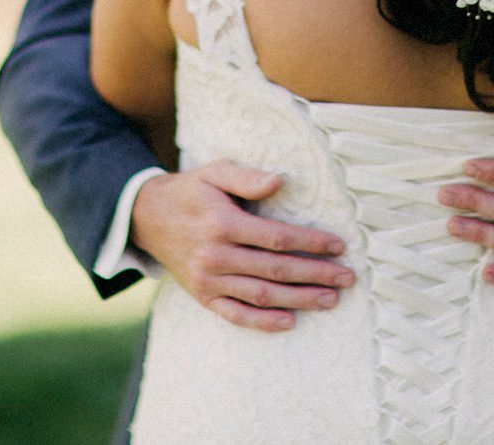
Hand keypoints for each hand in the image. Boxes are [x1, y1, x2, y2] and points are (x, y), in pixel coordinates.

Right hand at [130, 160, 353, 331]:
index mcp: (223, 224)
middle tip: (347, 278)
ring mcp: (209, 280)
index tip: (339, 246)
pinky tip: (289, 321)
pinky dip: (263, 322)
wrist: (146, 217)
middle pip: (276, 270)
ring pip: (262, 295)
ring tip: (331, 299)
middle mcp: (216, 256)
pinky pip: (236, 314)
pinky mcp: (203, 296)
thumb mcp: (214, 172)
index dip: (311, 243)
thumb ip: (247, 177)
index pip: (277, 238)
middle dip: (316, 274)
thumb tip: (281, 181)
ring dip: (299, 299)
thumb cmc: (190, 190)